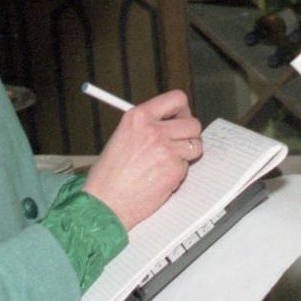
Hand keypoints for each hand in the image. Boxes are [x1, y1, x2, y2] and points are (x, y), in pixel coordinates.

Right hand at [82, 90, 201, 229]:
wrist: (105, 202)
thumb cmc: (108, 175)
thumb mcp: (122, 136)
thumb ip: (146, 126)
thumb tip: (170, 122)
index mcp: (139, 117)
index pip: (177, 98)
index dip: (183, 109)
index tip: (181, 117)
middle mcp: (154, 130)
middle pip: (193, 123)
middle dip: (189, 133)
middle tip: (180, 141)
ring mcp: (166, 150)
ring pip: (195, 145)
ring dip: (186, 153)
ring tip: (168, 161)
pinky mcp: (174, 169)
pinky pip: (187, 166)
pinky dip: (178, 172)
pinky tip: (161, 176)